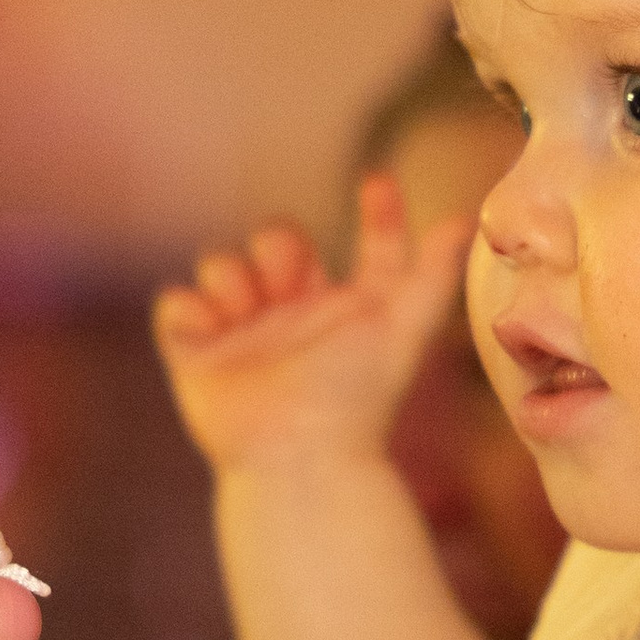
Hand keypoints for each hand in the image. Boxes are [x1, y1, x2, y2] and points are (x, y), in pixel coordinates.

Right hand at [152, 175, 474, 474]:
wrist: (297, 457)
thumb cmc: (355, 399)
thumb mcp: (401, 329)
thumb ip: (431, 276)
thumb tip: (462, 221)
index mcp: (348, 309)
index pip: (366, 247)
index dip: (377, 213)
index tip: (378, 182)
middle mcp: (295, 315)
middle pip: (276, 238)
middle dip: (277, 245)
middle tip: (287, 282)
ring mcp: (241, 334)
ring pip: (222, 263)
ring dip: (232, 276)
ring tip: (248, 313)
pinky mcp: (194, 355)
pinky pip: (176, 303)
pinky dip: (190, 309)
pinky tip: (215, 330)